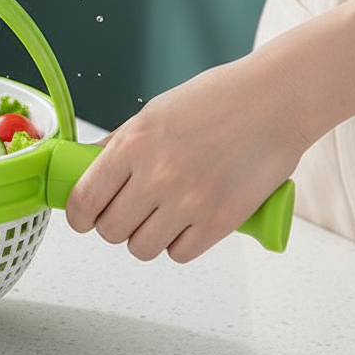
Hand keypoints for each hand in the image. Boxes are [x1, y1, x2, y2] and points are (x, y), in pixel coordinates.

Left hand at [66, 55, 309, 262]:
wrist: (276, 101)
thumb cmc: (217, 100)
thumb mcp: (153, 113)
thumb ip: (118, 145)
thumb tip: (84, 165)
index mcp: (134, 144)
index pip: (85, 200)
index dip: (79, 216)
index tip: (84, 217)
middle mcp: (157, 176)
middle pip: (110, 230)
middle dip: (113, 226)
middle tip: (126, 213)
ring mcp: (189, 201)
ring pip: (141, 248)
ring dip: (145, 238)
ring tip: (159, 218)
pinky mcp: (221, 221)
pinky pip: (180, 254)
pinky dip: (178, 244)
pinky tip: (186, 224)